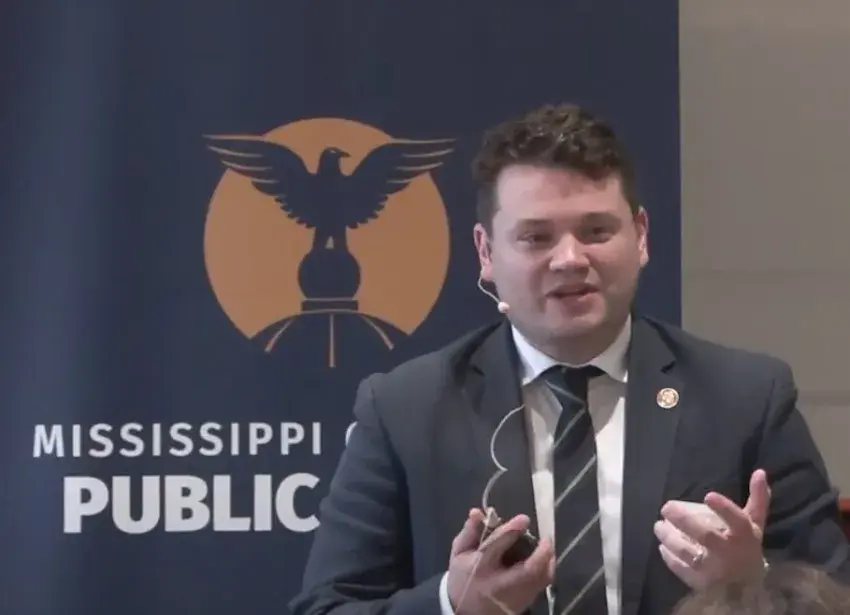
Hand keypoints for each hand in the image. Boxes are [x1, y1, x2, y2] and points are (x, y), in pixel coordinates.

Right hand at [447, 508, 553, 614]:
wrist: (466, 611)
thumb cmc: (462, 576)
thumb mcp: (459, 553)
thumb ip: (469, 531)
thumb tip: (478, 512)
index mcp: (481, 565)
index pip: (497, 545)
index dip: (511, 531)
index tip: (524, 519)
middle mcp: (501, 582)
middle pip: (527, 570)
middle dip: (541, 554)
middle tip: (547, 539)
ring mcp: (515, 596)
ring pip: (540, 579)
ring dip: (547, 561)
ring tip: (546, 546)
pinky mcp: (524, 602)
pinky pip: (542, 585)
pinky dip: (546, 570)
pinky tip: (544, 559)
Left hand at [655, 469, 770, 589]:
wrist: (749, 587)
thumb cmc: (748, 547)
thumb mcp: (754, 523)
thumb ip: (757, 499)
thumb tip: (759, 472)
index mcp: (744, 535)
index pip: (737, 521)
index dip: (724, 508)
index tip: (708, 496)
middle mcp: (730, 553)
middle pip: (705, 536)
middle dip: (684, 521)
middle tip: (665, 508)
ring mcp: (715, 570)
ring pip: (689, 553)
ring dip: (670, 538)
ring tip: (658, 526)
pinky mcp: (702, 583)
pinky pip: (683, 570)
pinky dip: (670, 558)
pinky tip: (662, 546)